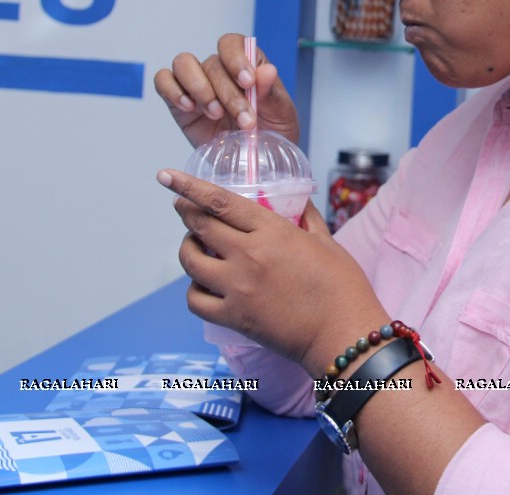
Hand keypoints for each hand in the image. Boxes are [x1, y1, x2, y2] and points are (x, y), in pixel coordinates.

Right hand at [153, 34, 299, 148]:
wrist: (255, 161)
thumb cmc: (271, 132)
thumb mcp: (280, 114)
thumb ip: (271, 92)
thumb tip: (267, 70)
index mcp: (245, 64)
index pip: (232, 44)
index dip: (237, 58)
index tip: (248, 83)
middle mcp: (218, 69)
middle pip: (212, 64)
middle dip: (228, 94)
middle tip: (244, 121)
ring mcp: (195, 84)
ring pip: (183, 63)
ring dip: (199, 87)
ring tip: (215, 113)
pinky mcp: (177, 102)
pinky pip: (163, 81)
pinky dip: (173, 91)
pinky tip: (189, 108)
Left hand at [159, 168, 389, 373]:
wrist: (342, 334)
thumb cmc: (342, 286)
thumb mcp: (327, 242)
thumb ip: (306, 219)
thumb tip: (295, 201)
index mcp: (272, 232)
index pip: (220, 202)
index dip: (189, 186)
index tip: (167, 176)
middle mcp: (248, 256)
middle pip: (200, 227)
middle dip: (186, 212)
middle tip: (183, 207)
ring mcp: (237, 288)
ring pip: (191, 262)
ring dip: (188, 249)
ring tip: (195, 246)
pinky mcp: (233, 317)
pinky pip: (195, 299)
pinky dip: (195, 289)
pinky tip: (204, 284)